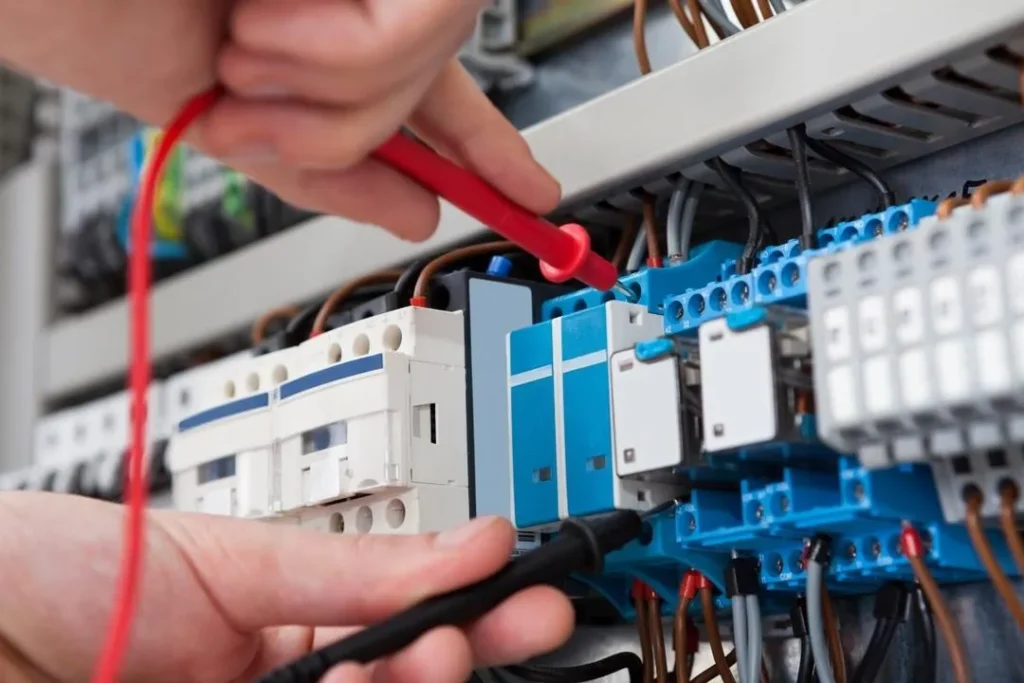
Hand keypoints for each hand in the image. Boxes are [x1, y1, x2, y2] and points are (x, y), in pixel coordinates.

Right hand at [0, 0, 558, 239]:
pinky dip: (338, 50)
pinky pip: (415, 26)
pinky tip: (260, 13)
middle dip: (353, 128)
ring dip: (331, 88)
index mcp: (320, 36)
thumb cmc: (95, 11)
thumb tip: (417, 215)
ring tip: (242, 41)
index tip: (533, 195)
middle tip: (261, 102)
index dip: (488, 151)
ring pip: (430, 60)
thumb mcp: (224, 124)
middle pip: (433, 86)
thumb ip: (326, 174)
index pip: (435, 97)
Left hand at [0, 493, 573, 682]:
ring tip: (431, 648)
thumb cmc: (68, 571)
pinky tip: (367, 678)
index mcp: (280, 627)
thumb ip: (357, 566)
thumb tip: (471, 541)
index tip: (525, 591)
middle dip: (458, 655)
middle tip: (509, 620)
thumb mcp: (231, 557)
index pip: (399, 626)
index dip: (471, 611)